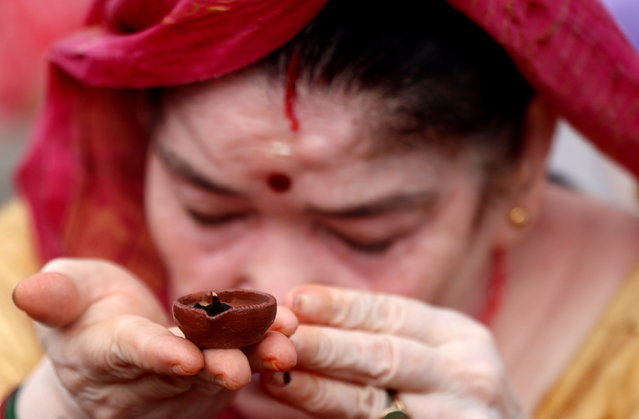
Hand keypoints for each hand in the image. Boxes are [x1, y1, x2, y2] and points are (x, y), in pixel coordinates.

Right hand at [13, 258, 296, 418]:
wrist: (103, 350)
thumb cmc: (84, 311)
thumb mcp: (67, 294)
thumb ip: (57, 294)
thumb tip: (28, 289)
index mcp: (102, 354)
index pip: (130, 355)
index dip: (155, 356)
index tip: (184, 357)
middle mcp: (139, 382)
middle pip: (181, 373)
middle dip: (216, 363)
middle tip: (245, 362)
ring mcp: (173, 390)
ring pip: (214, 376)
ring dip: (250, 358)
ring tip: (283, 344)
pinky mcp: (201, 388)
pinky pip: (233, 372)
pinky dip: (260, 354)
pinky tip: (287, 336)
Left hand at [261, 285, 523, 417]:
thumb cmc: (457, 398)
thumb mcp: (437, 356)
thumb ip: (385, 340)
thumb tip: (305, 318)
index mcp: (459, 336)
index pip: (391, 313)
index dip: (341, 306)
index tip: (296, 298)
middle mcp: (466, 373)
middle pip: (383, 354)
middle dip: (325, 345)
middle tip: (278, 336)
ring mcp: (460, 417)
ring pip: (376, 402)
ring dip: (321, 389)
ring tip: (277, 377)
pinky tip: (305, 410)